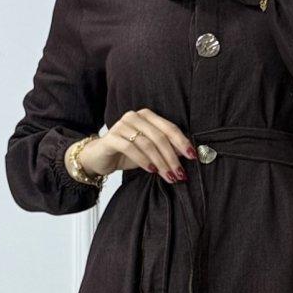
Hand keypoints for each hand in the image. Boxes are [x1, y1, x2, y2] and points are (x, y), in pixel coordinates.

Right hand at [76, 109, 197, 184]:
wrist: (99, 157)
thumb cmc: (127, 153)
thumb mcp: (150, 151)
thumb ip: (166, 149)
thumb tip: (187, 154)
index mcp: (147, 115)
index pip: (169, 127)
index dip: (182, 142)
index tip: (192, 157)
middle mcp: (135, 116)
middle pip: (160, 137)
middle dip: (172, 157)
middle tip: (180, 173)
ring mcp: (122, 125)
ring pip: (147, 144)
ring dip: (160, 162)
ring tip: (168, 176)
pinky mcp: (112, 137)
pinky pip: (131, 148)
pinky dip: (143, 160)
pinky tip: (151, 170)